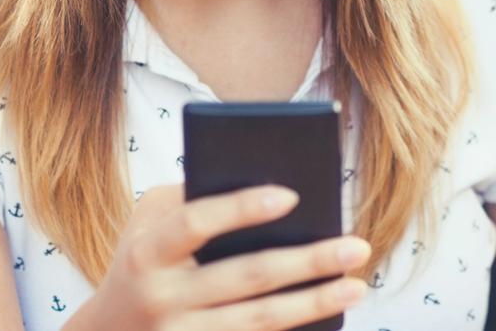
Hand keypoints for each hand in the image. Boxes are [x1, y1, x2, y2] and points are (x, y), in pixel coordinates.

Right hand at [85, 183, 369, 330]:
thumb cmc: (139, 260)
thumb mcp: (147, 219)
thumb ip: (190, 196)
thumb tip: (257, 179)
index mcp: (146, 251)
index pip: (196, 222)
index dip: (241, 208)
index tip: (292, 194)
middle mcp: (160, 298)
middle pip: (246, 277)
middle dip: (308, 260)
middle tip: (356, 246)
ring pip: (259, 320)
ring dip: (313, 302)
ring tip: (357, 284)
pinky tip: (327, 316)